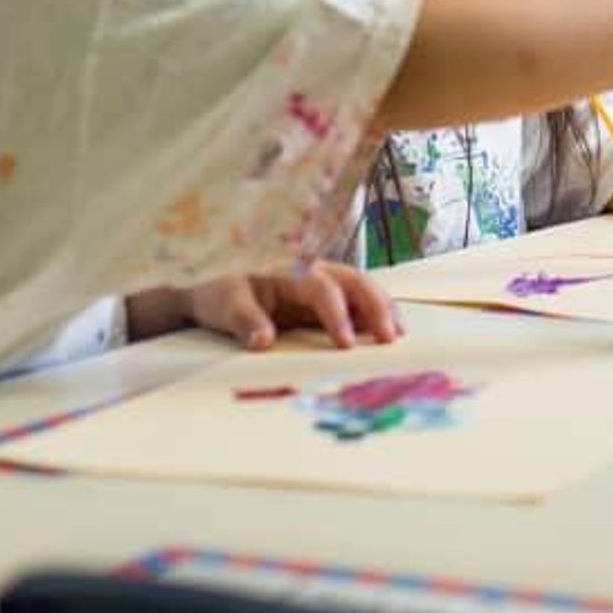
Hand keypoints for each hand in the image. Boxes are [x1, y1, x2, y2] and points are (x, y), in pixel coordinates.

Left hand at [150, 264, 403, 350]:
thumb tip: (263, 340)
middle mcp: (314, 271)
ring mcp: (324, 283)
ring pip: (363, 288)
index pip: (323, 288)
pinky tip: (387, 332)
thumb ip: (244, 320)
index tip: (345, 344)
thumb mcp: (224, 305)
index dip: (337, 314)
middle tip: (389, 336)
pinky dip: (375, 314)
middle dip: (376, 306)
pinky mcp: (326, 299)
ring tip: (397, 334)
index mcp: (290, 269)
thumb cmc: (220, 293)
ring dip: (383, 308)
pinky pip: (357, 301)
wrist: (215, 290)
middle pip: (355, 281)